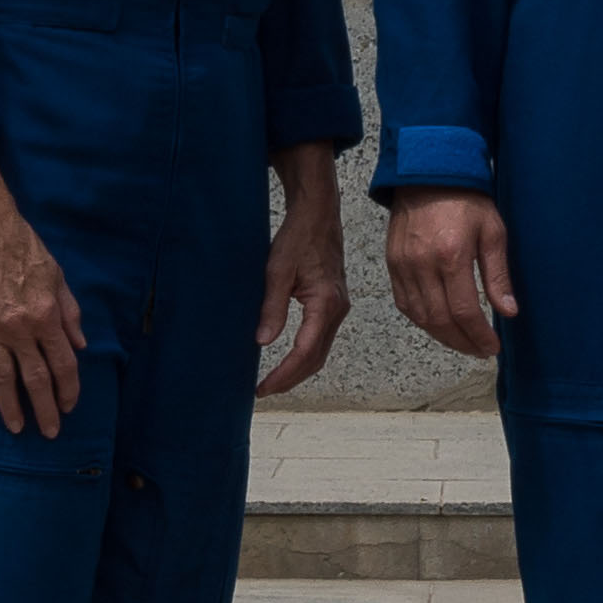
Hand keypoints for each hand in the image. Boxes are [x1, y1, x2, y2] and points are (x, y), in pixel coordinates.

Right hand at [0, 129, 86, 436]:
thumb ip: (69, 313)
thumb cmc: (25, 248)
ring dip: (9, 405)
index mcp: (45, 316)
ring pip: (0, 377)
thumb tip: (80, 345)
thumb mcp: (57, 276)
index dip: (68, 388)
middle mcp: (19, 328)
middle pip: (34, 378)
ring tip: (16, 427)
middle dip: (44, 409)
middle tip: (50, 432)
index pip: (62, 363)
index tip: (69, 406)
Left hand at [256, 145, 351, 397]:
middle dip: (291, 378)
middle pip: (316, 358)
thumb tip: (263, 342)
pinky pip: (322, 337)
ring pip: (321, 350)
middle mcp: (338, 309)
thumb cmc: (298, 237)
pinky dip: (306, 353)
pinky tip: (290, 358)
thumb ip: (272, 308)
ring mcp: (339, 306)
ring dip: (299, 369)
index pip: (305, 352)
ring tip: (274, 380)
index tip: (263, 387)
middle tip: (264, 390)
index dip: (284, 374)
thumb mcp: (278, 271)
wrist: (318, 212)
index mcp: (326, 304)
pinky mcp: (334, 302)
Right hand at [385, 188, 518, 359]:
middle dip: (462, 342)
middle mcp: (423, 265)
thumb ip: (498, 275)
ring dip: (442, 336)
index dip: (479, 335)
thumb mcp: (493, 231)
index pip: (464, 311)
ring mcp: (403, 265)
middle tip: (479, 350)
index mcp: (452, 256)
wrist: (429, 171)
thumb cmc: (467, 199)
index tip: (492, 347)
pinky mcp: (392, 263)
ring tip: (462, 342)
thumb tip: (508, 313)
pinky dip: (421, 320)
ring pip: (420, 317)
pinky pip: (404, 303)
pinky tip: (438, 324)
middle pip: (440, 320)